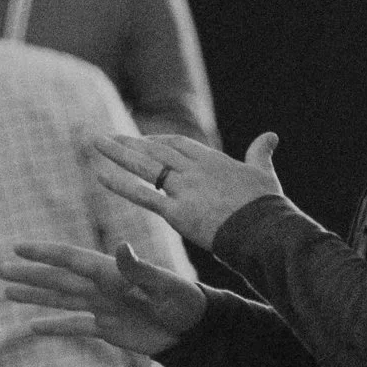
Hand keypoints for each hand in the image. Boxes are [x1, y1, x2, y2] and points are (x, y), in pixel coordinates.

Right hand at [1, 240, 207, 356]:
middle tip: (0, 269)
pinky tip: (32, 327)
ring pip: (61, 299)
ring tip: (7, 291)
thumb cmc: (185, 302)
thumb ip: (140, 269)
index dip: (45, 254)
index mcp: (112, 272)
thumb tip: (121, 247)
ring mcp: (102, 307)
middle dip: (30, 274)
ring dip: (34, 296)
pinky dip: (54, 327)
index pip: (71, 260)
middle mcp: (102, 287)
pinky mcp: (107, 328)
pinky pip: (74, 327)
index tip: (19, 247)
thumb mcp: (164, 285)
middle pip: (58, 279)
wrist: (196, 330)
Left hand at [90, 131, 284, 247]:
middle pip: (155, 150)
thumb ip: (261, 154)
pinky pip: (143, 196)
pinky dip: (121, 185)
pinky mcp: (178, 212)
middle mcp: (194, 170)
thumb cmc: (266, 207)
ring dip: (118, 153)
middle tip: (106, 137)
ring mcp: (184, 190)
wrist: (264, 230)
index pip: (178, 144)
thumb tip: (271, 135)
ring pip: (145, 166)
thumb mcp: (264, 174)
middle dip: (130, 142)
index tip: (141, 139)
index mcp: (213, 160)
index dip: (157, 141)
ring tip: (96, 142)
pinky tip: (100, 175)